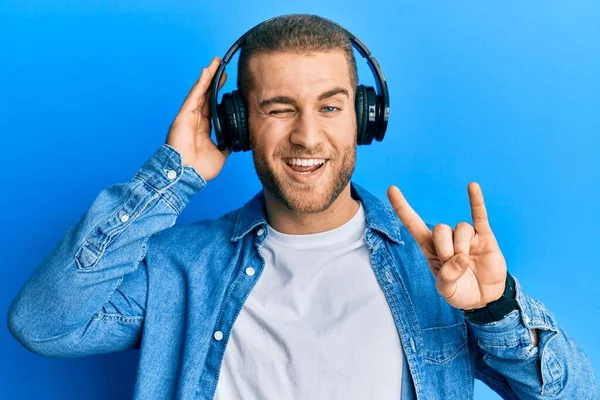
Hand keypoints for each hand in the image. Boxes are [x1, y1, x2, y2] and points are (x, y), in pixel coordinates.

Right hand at [166, 56, 229, 181]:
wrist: (187, 176)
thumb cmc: (199, 170)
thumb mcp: (220, 155)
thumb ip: (227, 145)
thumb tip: (236, 140)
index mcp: (203, 130)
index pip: (212, 108)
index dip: (218, 95)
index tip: (228, 85)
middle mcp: (195, 121)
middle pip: (205, 96)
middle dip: (214, 81)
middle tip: (222, 67)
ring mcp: (188, 117)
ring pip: (199, 92)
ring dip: (208, 77)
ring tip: (215, 63)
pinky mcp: (184, 115)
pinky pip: (193, 96)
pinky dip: (200, 84)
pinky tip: (206, 72)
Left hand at [387, 182, 507, 310]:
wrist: (484, 298)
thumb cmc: (460, 291)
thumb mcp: (447, 291)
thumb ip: (446, 278)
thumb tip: (459, 259)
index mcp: (430, 248)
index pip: (413, 224)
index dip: (402, 208)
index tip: (391, 189)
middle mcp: (447, 238)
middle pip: (440, 228)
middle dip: (445, 249)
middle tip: (452, 264)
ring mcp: (466, 236)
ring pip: (460, 228)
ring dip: (461, 247)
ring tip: (466, 263)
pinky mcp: (484, 237)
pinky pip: (479, 215)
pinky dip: (476, 201)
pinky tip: (472, 186)